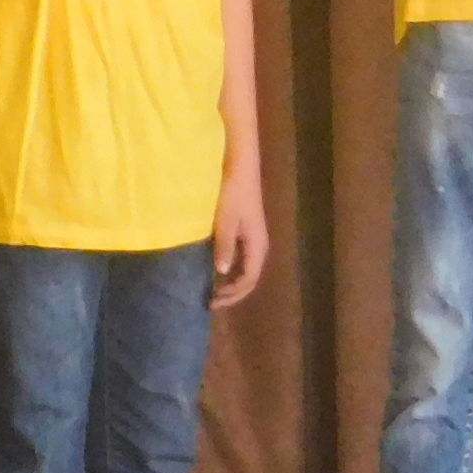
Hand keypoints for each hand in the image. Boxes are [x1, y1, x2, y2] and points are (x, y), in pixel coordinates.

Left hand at [211, 162, 270, 307]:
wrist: (241, 170)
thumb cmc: (233, 194)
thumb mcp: (226, 221)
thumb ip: (225, 246)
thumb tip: (223, 272)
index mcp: (257, 245)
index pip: (249, 279)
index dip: (232, 294)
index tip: (213, 301)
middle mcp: (259, 245)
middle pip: (251, 279)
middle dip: (233, 293)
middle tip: (212, 302)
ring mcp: (254, 239)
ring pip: (248, 270)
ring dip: (233, 284)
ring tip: (215, 291)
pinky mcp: (248, 233)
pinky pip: (244, 260)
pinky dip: (233, 271)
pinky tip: (219, 271)